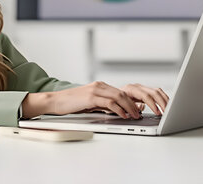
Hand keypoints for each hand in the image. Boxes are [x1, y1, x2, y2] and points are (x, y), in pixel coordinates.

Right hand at [21, 81, 168, 118]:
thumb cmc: (73, 105)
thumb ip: (110, 106)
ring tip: (137, 116)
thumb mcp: (94, 105)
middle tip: (145, 113)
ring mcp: (95, 90)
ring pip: (119, 96)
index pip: (124, 91)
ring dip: (130, 107)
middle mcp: (101, 86)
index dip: (137, 100)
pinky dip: (119, 109)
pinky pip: (109, 102)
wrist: (55, 101)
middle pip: (125, 92)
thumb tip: (129, 110)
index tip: (146, 108)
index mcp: (102, 87)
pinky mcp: (90, 96)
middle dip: (138, 103)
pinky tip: (124, 116)